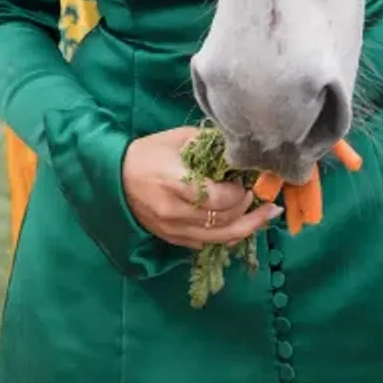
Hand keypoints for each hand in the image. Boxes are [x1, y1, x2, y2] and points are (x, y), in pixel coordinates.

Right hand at [121, 127, 280, 249]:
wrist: (115, 178)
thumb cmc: (148, 153)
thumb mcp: (178, 138)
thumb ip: (209, 144)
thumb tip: (239, 149)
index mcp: (174, 183)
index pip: (218, 199)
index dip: (239, 193)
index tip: (245, 181)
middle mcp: (174, 212)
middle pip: (223, 221)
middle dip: (248, 209)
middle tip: (261, 196)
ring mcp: (172, 229)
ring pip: (219, 238)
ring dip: (247, 227)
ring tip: (267, 215)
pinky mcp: (172, 239)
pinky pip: (206, 243)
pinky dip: (227, 234)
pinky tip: (241, 223)